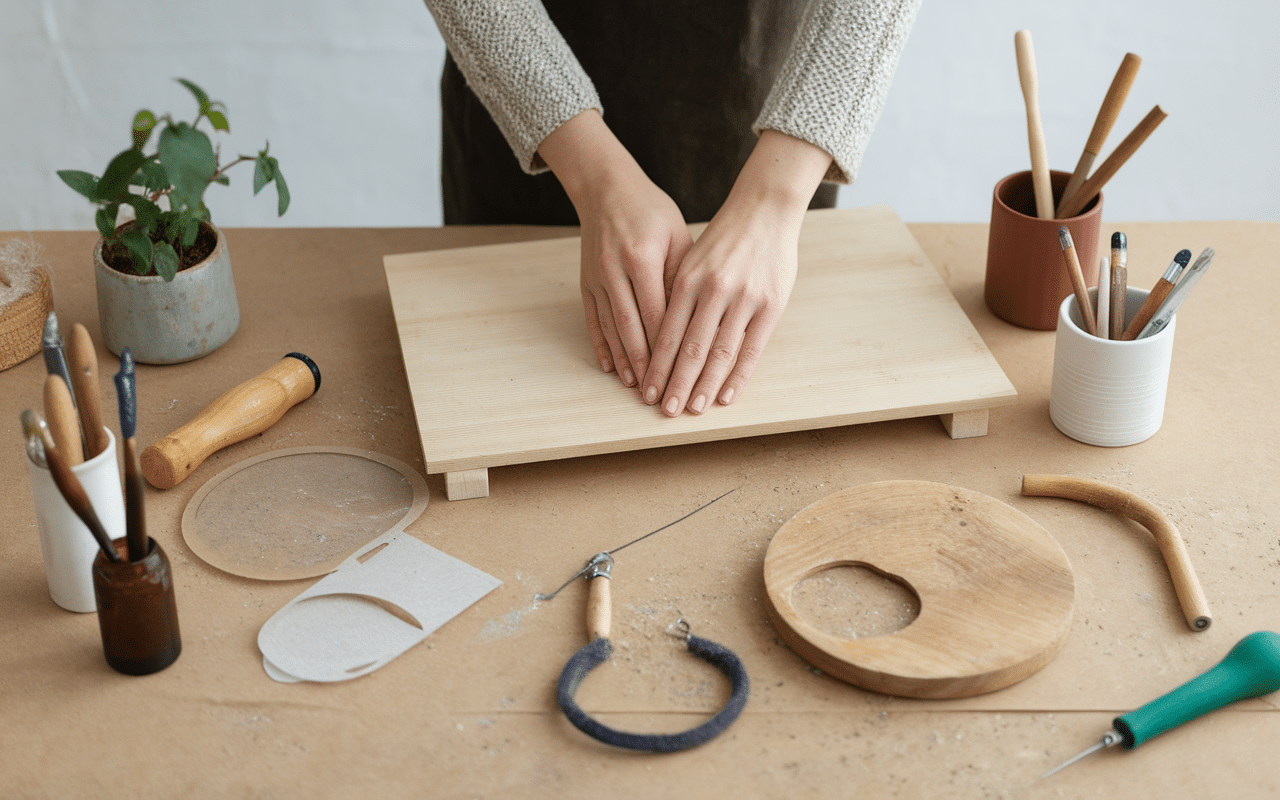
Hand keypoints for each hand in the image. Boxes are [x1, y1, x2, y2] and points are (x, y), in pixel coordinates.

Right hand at [538, 111, 691, 387]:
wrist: (607, 189)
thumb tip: (697, 320)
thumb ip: (685, 276)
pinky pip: (593, 320)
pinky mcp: (586, 281)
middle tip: (658, 393)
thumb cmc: (652, 211)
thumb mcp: (677, 235)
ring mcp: (597, 277)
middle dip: (646, 364)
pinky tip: (610, 367)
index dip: (670, 347)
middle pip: (632, 328)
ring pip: (611, 328)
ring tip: (636, 387)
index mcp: (643, 258)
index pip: (659, 313)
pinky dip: (601, 345)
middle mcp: (616, 270)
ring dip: (624, 360)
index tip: (682, 372)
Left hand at [642, 131, 832, 415]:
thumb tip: (662, 338)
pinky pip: (751, 349)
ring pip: (720, 353)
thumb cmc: (724, 239)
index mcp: (688, 279)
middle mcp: (713, 291)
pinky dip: (738, 376)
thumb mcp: (692, 261)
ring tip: (692, 409)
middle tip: (664, 411)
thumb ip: (679, 296)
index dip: (657, 366)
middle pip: (691, 348)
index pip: (668, 333)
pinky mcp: (770, 306)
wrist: (764, 210)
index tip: (648, 391)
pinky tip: (726, 396)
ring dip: (704, 386)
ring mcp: (744, 299)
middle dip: (675, 383)